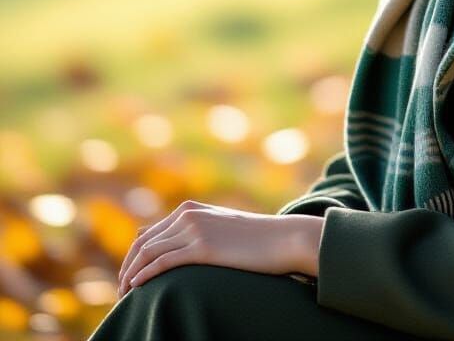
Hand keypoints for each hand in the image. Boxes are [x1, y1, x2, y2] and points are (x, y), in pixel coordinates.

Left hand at [117, 200, 300, 297]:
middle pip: (142, 243)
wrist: (282, 239)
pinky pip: (162, 261)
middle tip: (121, 291)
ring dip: (131, 275)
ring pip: (148, 252)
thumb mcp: (219, 229)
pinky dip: (145, 275)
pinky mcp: (203, 247)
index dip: (133, 257)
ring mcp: (195, 229)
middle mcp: (189, 215)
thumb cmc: (254, 238)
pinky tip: (137, 288)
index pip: (147, 233)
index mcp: (191, 209)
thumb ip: (193, 231)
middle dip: (127, 267)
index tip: (128, 279)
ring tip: (125, 295)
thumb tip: (169, 241)